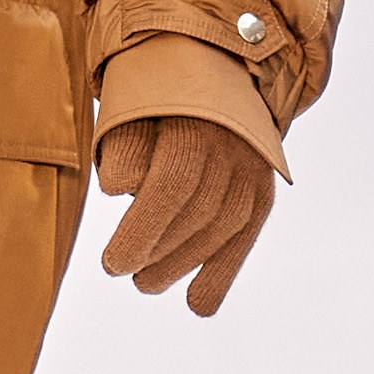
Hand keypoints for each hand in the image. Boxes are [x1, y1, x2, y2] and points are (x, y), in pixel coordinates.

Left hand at [96, 111, 275, 317]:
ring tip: (145, 282)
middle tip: (120, 268)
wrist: (204, 69)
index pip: (172, 183)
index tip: (112, 262)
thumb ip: (123, 145)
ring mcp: (251, 163)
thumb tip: (121, 189)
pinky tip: (198, 304)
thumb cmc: (149, 97)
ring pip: (225, 224)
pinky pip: (246, 233)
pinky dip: (222, 273)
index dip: (142, 231)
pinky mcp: (261, 187)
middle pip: (199, 209)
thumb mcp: (126, 107)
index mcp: (192, 113)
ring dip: (182, 263)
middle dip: (156, 250)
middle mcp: (230, 138)